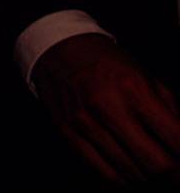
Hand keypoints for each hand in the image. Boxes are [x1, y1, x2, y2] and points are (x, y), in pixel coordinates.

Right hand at [32, 34, 179, 184]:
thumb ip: (170, 111)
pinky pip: (103, 171)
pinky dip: (125, 178)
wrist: (59, 49)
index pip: (175, 137)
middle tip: (178, 173)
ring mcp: (84, 121)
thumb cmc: (108, 63)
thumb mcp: (147, 77)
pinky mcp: (68, 132)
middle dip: (175, 174)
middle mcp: (107, 106)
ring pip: (131, 172)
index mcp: (133, 88)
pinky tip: (132, 171)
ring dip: (150, 177)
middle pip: (156, 163)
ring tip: (155, 168)